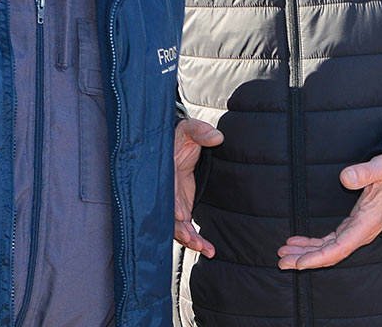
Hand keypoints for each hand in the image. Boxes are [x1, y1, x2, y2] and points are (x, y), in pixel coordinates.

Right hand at [174, 117, 223, 256]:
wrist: (179, 145)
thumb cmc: (182, 137)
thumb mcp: (189, 131)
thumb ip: (201, 132)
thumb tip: (217, 137)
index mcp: (163, 173)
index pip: (164, 191)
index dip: (170, 204)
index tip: (179, 215)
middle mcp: (165, 191)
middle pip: (168, 215)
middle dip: (179, 229)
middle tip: (191, 240)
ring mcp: (172, 202)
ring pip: (176, 226)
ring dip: (188, 238)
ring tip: (202, 247)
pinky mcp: (181, 208)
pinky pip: (185, 228)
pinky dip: (195, 239)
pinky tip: (208, 250)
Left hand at [277, 153, 381, 268]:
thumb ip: (365, 172)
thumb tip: (345, 178)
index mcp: (366, 224)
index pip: (340, 248)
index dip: (319, 257)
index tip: (300, 262)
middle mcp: (360, 233)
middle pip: (330, 254)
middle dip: (306, 259)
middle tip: (281, 263)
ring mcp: (355, 231)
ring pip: (327, 249)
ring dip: (305, 253)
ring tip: (283, 255)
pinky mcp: (352, 227)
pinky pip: (329, 241)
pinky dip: (312, 244)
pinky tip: (295, 242)